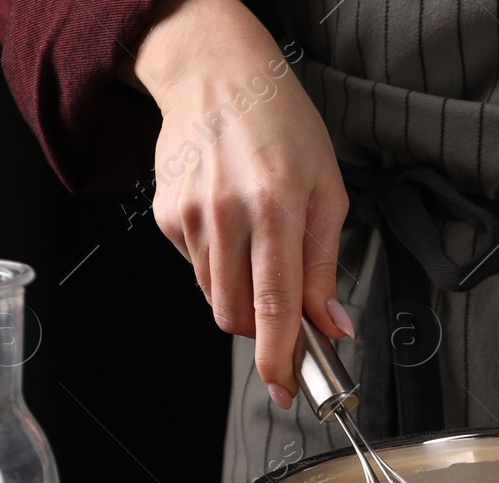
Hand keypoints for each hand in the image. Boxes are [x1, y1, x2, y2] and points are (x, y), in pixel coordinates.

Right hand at [130, 0, 351, 407]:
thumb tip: (332, 326)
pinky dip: (219, 266)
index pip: (277, 304)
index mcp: (277, 209)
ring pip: (215, 298)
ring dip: (242, 298)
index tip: (286, 390)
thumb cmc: (283, 127)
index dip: (280, 357)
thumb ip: (326, 264)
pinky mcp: (166, 216)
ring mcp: (190, 217)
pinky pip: (196, 269)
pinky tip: (232, 228)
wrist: (217, 75)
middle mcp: (228, 214)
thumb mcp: (327, 190)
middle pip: (237, 315)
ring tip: (259, 252)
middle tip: (285, 317)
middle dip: (263, 331)